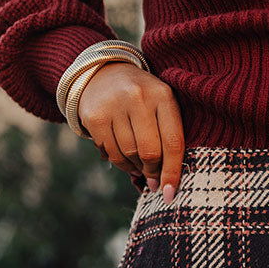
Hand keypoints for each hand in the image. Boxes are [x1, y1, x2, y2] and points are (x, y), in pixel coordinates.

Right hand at [77, 61, 184, 202]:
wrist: (103, 73)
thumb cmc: (142, 100)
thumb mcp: (160, 108)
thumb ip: (166, 139)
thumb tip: (162, 186)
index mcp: (163, 95)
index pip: (173, 142)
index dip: (173, 172)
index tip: (170, 194)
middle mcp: (138, 96)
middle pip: (149, 152)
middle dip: (152, 172)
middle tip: (152, 179)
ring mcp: (114, 104)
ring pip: (129, 155)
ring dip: (135, 168)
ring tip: (138, 164)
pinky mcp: (95, 116)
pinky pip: (110, 153)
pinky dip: (119, 163)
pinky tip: (124, 157)